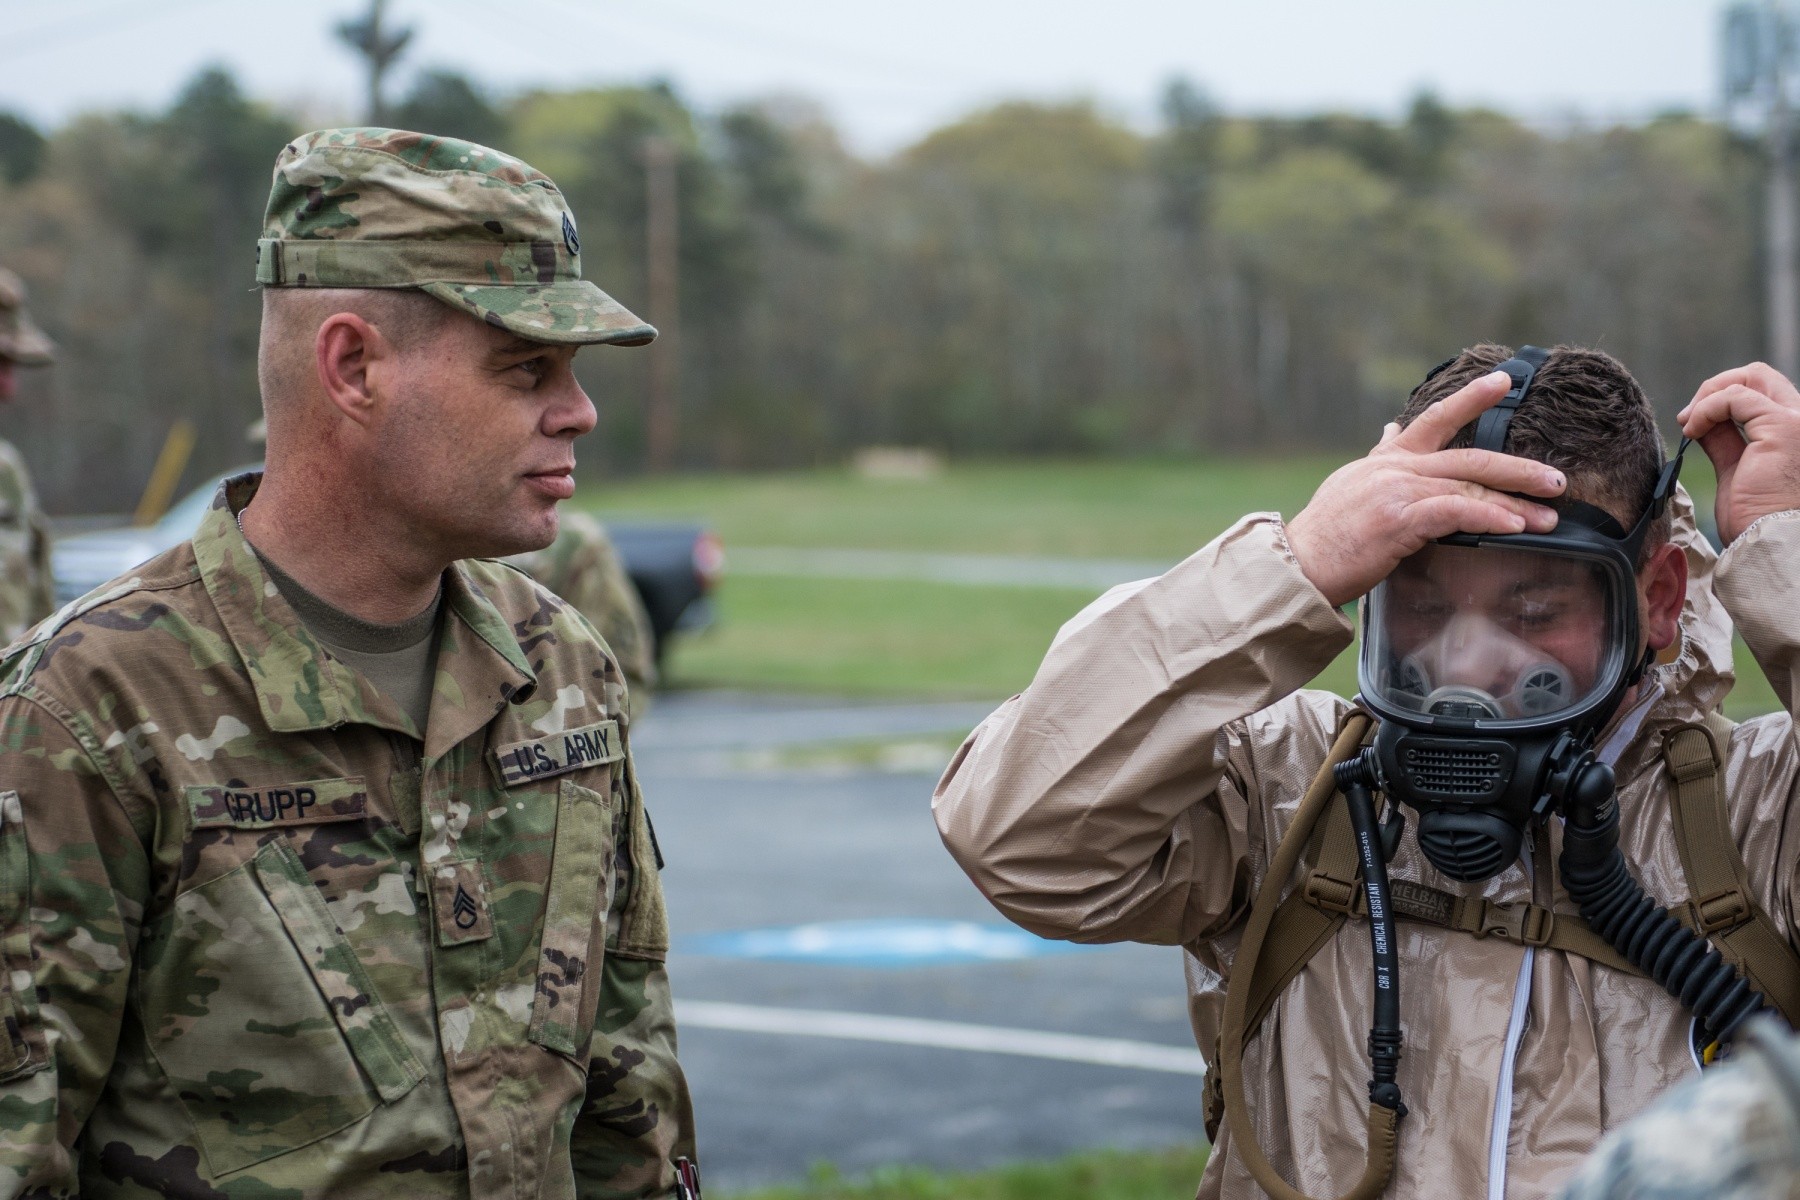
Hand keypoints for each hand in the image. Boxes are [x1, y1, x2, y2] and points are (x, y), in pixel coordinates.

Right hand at [1285, 370, 1565, 606]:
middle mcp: (1394, 469)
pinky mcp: (1398, 520)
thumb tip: (1390, 428)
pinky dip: (1488, 517)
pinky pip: (1455, 512)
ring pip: (1469, 486)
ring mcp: (1396, 491)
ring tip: (1548, 517)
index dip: (1471, 399)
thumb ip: (1379, 456)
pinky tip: (1513, 526)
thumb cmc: (1327, 534)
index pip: (1433, 419)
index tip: (1504, 380)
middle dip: (1518, 468)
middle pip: (1468, 457)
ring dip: (1514, 503)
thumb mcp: (1352, 483)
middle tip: (1555, 480)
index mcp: (1386, 460)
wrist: (1298, 564)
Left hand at [1679, 362, 1799, 545]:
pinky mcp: (1782, 428)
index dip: (1722, 398)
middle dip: (1715, 388)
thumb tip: (1702, 422)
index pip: (1762, 393)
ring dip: (1709, 396)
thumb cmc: (1756, 518)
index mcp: (1795, 431)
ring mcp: (1797, 421)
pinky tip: (1693, 428)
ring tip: (1689, 423)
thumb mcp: (1736, 469)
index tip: (1692, 422)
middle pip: (1759, 375)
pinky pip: (1736, 397)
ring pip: (1751, 377)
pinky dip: (1707, 407)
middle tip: (1689, 416)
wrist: (1770, 541)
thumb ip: (1725, 441)